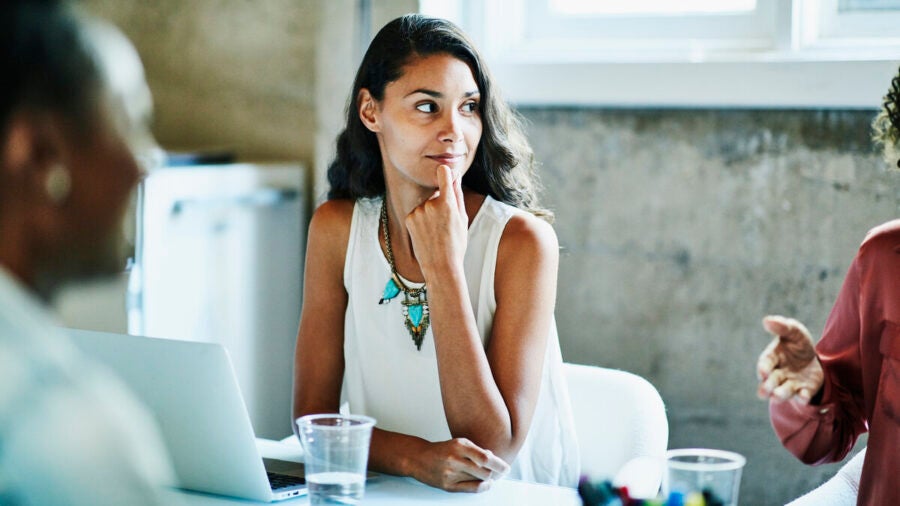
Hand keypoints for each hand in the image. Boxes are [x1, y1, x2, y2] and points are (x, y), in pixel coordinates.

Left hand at [405, 165, 467, 279]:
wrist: (440, 266)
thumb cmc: (456, 244)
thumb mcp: (462, 218)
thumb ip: (457, 195)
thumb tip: (455, 175)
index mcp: (447, 203)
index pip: (443, 173)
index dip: (445, 172)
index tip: (445, 171)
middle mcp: (431, 204)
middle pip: (436, 194)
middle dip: (441, 202)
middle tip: (446, 223)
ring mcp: (418, 211)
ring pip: (426, 204)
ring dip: (431, 212)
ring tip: (437, 231)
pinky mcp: (409, 218)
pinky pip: (417, 212)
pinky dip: (422, 219)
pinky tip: (427, 233)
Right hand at [412, 438, 509, 492]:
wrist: (418, 458)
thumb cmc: (442, 450)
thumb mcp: (459, 443)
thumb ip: (476, 451)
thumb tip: (494, 459)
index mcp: (459, 445)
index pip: (485, 458)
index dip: (499, 464)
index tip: (506, 468)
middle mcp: (455, 459)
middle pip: (484, 471)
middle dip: (495, 473)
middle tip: (500, 472)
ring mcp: (450, 474)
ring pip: (479, 480)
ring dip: (489, 479)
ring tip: (490, 476)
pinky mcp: (447, 485)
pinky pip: (470, 489)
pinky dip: (482, 487)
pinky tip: (485, 484)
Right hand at [757, 315, 824, 402]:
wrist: (814, 358)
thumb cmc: (797, 343)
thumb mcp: (794, 332)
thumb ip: (782, 327)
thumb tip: (767, 320)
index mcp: (771, 358)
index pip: (764, 364)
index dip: (762, 368)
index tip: (763, 372)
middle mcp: (777, 374)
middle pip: (770, 382)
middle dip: (767, 386)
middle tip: (766, 391)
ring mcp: (790, 384)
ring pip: (782, 392)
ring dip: (780, 394)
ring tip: (777, 396)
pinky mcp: (804, 391)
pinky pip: (802, 397)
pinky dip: (802, 397)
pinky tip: (803, 396)